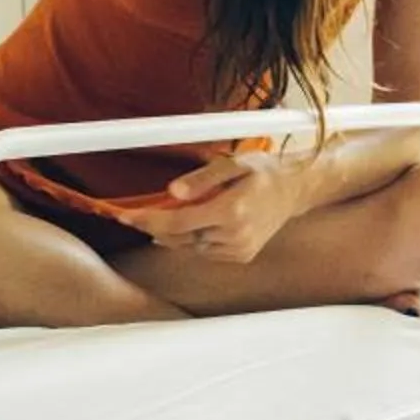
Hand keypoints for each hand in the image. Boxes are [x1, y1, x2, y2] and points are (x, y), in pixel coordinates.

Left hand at [116, 150, 304, 262]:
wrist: (295, 190)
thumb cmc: (264, 172)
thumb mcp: (233, 163)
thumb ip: (201, 178)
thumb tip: (171, 192)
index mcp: (231, 211)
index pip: (177, 221)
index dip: (147, 219)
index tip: (124, 216)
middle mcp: (235, 235)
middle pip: (180, 237)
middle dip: (156, 226)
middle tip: (138, 214)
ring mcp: (239, 249)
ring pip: (191, 246)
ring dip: (175, 233)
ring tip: (169, 215)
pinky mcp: (241, 256)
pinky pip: (205, 251)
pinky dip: (194, 239)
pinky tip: (198, 224)